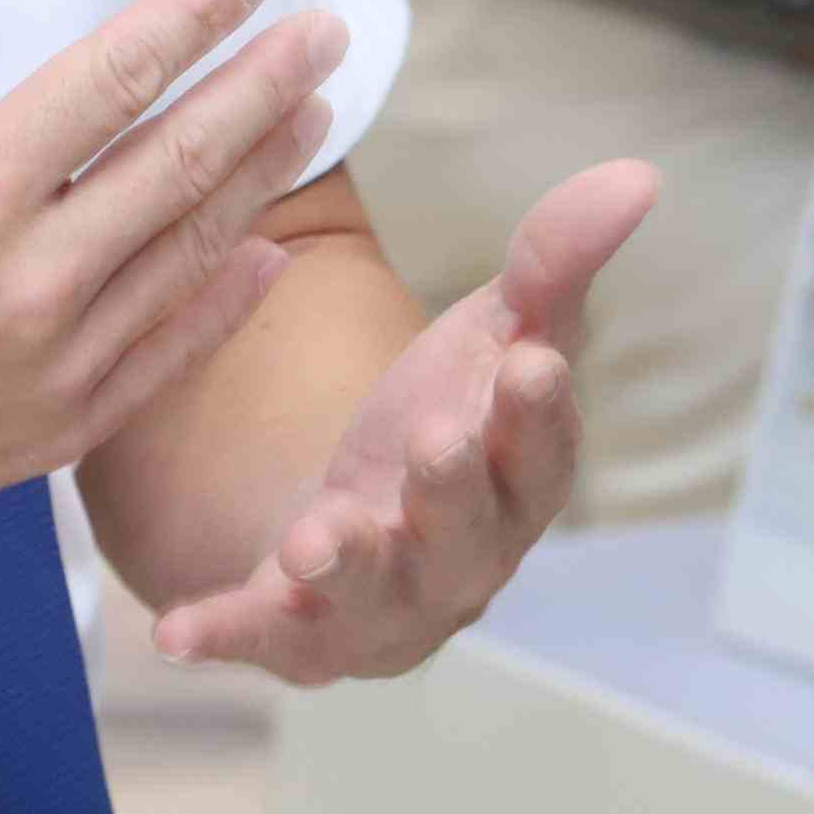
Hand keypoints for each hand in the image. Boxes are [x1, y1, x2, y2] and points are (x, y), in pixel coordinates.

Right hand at [0, 0, 346, 565]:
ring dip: (261, 177)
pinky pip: (164, 355)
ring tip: (314, 116)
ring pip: (188, 253)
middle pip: (179, 161)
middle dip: (262, 87)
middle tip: (324, 34)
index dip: (193, 16)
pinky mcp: (49, 432)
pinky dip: (225, 301)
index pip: (113, 78)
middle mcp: (27, 278)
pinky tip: (269, 254)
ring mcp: (49, 363)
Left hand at [153, 160, 656, 681]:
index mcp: (518, 485)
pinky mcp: (296, 632)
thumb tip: (639, 175)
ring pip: (374, 595)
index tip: (531, 364)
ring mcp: (379, 604)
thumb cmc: (445, 418)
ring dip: (349, 567)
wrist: (358, 516)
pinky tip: (174, 629)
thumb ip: (553, 265)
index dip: (539, 416)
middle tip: (434, 440)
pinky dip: (223, 634)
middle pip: (467, 533)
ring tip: (316, 539)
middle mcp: (461, 559)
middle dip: (451, 488)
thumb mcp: (492, 334)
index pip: (544, 454)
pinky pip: (262, 638)